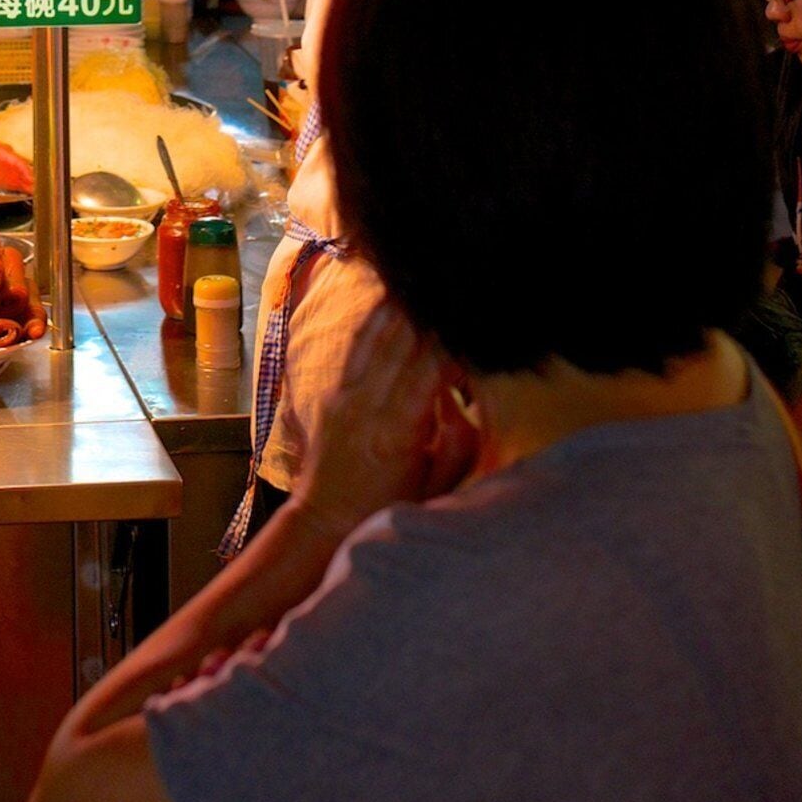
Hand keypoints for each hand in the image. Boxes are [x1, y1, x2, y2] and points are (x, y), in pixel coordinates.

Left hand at [299, 302, 476, 534]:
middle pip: (403, 341)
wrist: (326, 519)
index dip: (455, 338)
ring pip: (377, 334)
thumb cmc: (388, 507)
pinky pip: (356, 345)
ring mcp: (344, 394)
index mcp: (397, 430)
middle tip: (459, 290)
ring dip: (404, 305)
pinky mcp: (332, 391)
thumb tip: (465, 397)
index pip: (431, 366)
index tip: (475, 321)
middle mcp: (367, 405)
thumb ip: (459, 440)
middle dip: (433, 313)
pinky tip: (393, 298)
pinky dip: (376, 319)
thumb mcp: (437, 484)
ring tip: (430, 282)